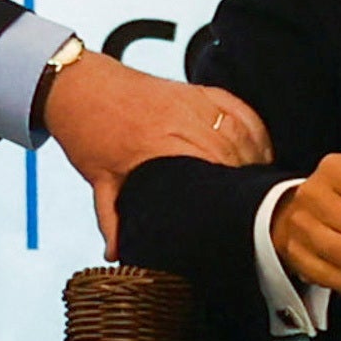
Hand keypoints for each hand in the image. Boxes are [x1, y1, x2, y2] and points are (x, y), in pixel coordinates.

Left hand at [40, 50, 269, 240]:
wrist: (80, 85)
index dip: (227, 191)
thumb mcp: (99, 180)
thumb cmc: (88, 132)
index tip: (237, 212)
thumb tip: (116, 255)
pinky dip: (254, 127)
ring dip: (255, 154)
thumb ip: (112, 219)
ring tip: (261, 181)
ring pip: (238, 128)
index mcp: (158, 146)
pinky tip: (260, 147)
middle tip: (254, 205)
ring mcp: (190, 101)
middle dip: (246, 177)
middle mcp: (180, 120)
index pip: (209, 168)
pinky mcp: (196, 89)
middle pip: (231, 150)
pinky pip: (237, 106)